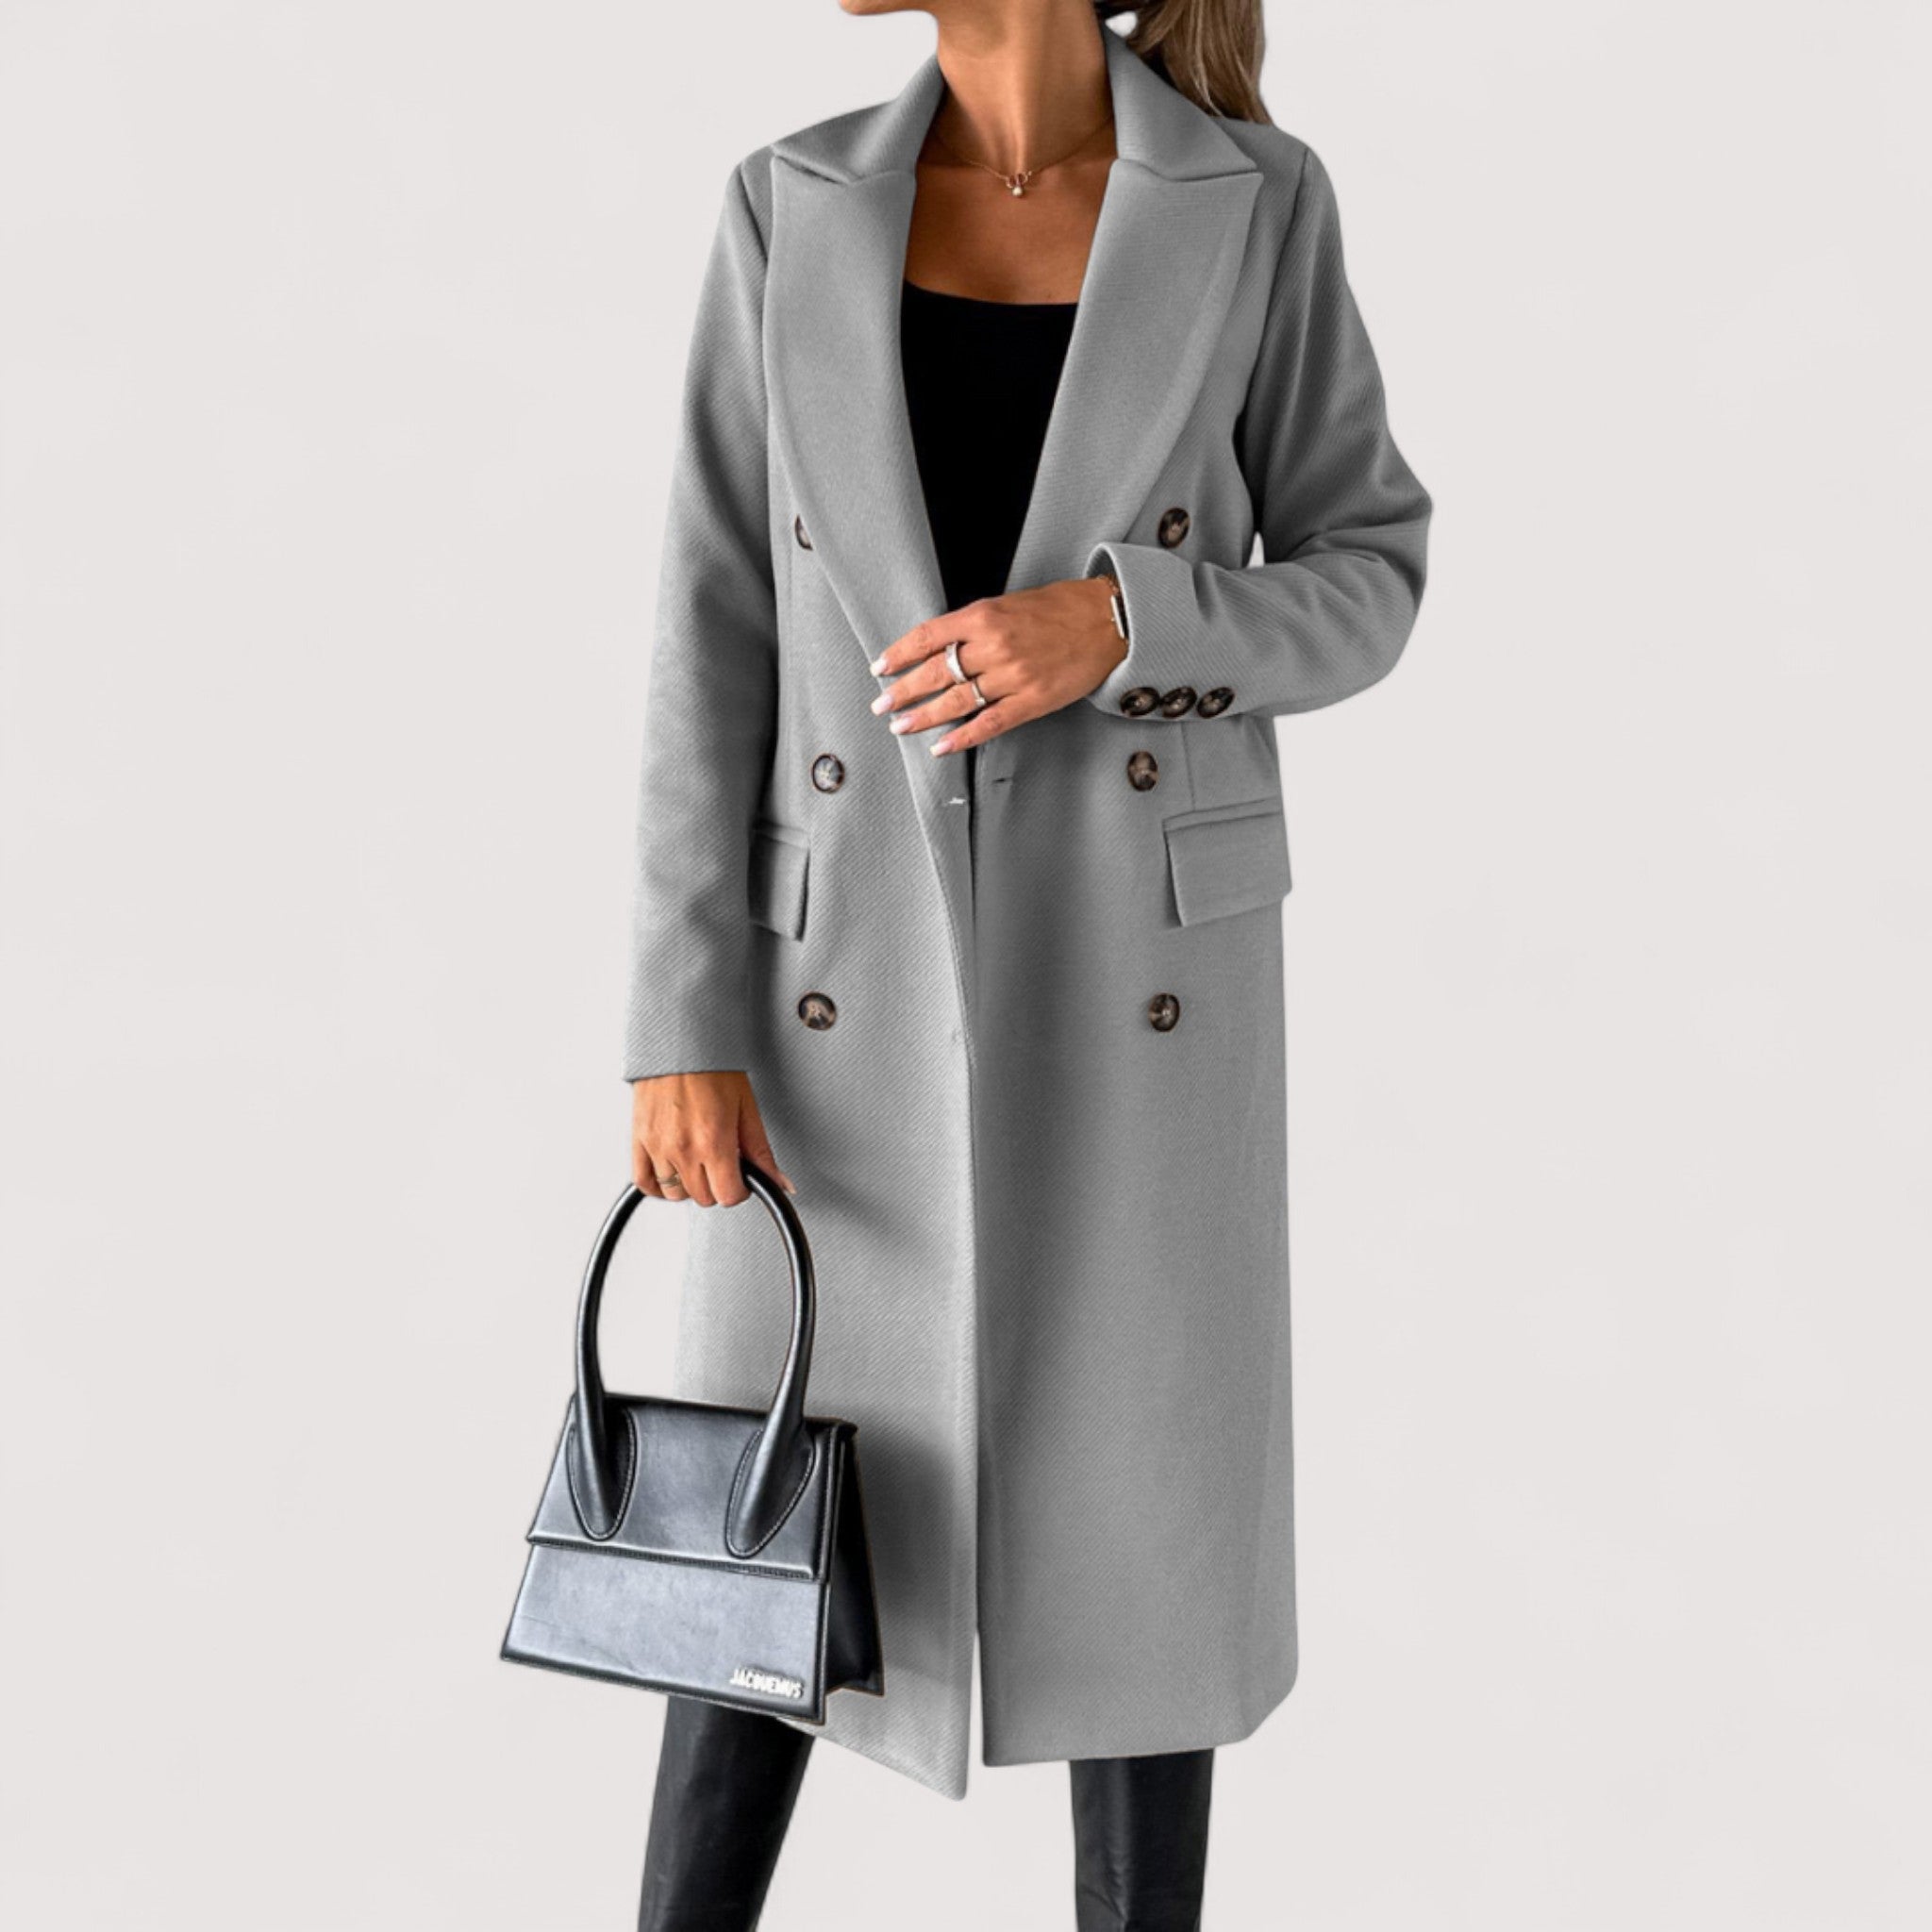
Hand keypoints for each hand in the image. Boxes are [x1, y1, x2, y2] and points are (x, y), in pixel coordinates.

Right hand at [630, 1071, 797, 1207]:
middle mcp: (683, 1148)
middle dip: (717, 1185)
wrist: (679, 1043)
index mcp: (714, 1141)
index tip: (741, 1178)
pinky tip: (672, 1174)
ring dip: (690, 1185)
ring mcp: (658, 1147)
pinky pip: (644, 1182)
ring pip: (675, 1194)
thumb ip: (761, 1151)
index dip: (740, 1190)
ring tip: (698, 1162)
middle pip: (703, 1197)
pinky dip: (658, 1186)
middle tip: (721, 1163)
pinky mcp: (639, 1140)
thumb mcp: (746, 1108)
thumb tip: (779, 1182)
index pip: (728, 1196)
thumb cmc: (712, 1068)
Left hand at [867, 576, 1125, 755]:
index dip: (899, 654)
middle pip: (936, 672)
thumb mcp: (1009, 603)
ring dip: (923, 716)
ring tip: (900, 726)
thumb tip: (941, 646)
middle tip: (881, 705)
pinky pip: (989, 723)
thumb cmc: (1061, 608)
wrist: (1109, 621)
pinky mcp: (1032, 701)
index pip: (928, 637)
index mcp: (985, 615)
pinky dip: (962, 738)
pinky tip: (941, 747)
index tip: (881, 667)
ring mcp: (1013, 676)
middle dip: (903, 690)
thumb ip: (975, 625)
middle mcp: (994, 646)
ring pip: (956, 701)